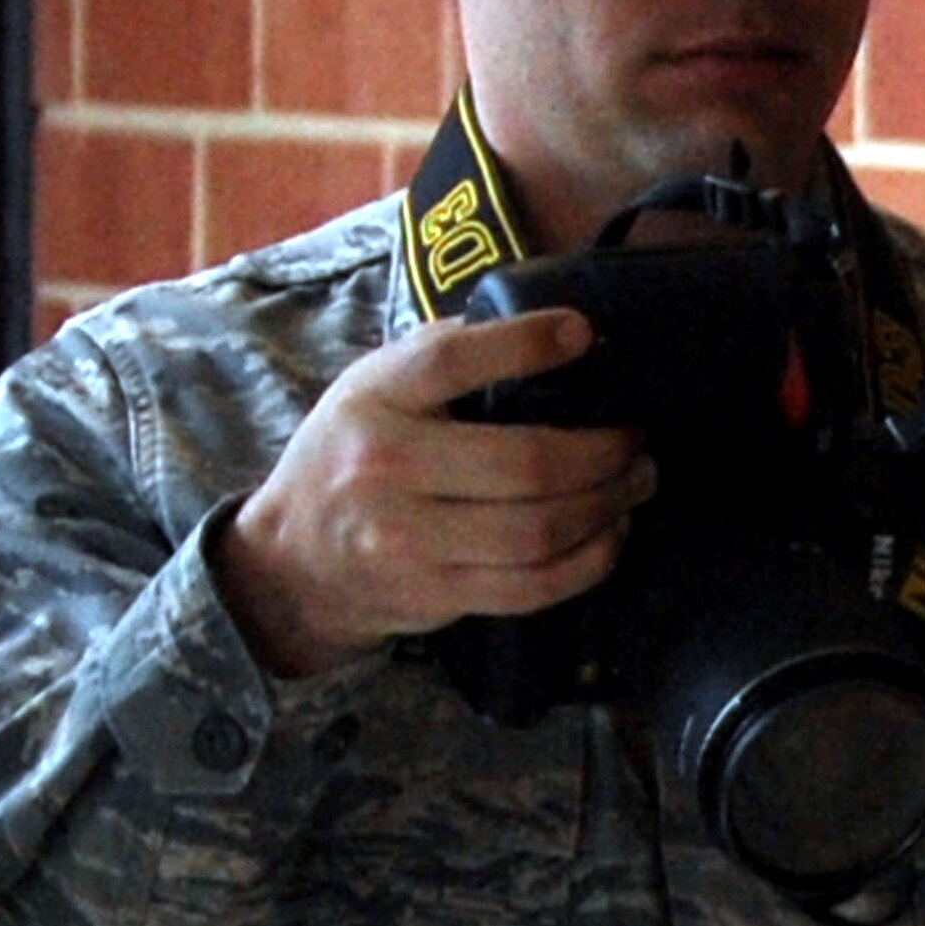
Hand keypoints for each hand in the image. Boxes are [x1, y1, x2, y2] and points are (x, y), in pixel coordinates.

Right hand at [213, 309, 656, 677]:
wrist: (288, 562)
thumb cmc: (351, 454)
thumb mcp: (373, 386)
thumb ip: (443, 355)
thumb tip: (548, 329)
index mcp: (376, 400)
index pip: (452, 360)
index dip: (527, 344)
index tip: (584, 334)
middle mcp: (387, 470)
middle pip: (525, 462)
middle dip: (603, 450)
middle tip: (636, 437)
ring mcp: (410, 542)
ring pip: (538, 529)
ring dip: (608, 505)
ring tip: (636, 480)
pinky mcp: (436, 596)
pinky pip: (533, 586)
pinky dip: (589, 561)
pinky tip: (611, 534)